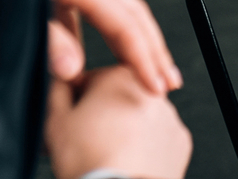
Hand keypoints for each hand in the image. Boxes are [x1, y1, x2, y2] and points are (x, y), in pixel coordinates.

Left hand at [43, 0, 181, 94]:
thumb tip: (75, 68)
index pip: (120, 19)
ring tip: (149, 69)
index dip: (140, 55)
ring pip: (118, 3)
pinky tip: (108, 49)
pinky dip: (112, 27)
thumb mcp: (10, 3)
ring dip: (136, 39)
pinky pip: (98, 1)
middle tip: (168, 81)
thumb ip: (44, 38)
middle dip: (152, 48)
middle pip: (130, 8)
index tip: (154, 84)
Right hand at [45, 65, 191, 178]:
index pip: (89, 81)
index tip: (70, 123)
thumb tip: (63, 76)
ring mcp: (169, 115)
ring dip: (124, 131)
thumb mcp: (57, 119)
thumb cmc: (87, 158)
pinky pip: (157, 140)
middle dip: (101, 117)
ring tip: (107, 156)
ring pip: (138, 119)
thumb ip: (59, 89)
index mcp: (119, 75)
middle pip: (117, 99)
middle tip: (85, 143)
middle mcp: (150, 89)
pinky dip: (144, 149)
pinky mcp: (180, 141)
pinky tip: (128, 162)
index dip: (74, 105)